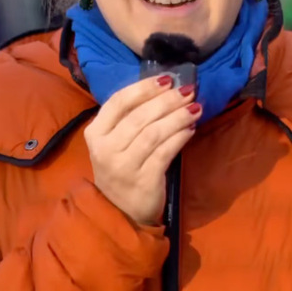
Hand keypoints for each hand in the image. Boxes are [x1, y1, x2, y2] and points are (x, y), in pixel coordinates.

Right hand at [84, 76, 202, 224]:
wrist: (122, 211)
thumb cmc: (124, 168)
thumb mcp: (116, 142)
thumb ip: (132, 118)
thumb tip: (167, 89)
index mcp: (95, 133)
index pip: (118, 102)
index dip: (144, 88)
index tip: (167, 79)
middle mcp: (105, 149)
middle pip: (139, 116)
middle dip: (168, 101)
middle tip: (189, 91)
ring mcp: (123, 167)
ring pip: (154, 133)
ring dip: (178, 117)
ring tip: (196, 108)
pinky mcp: (143, 180)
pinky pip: (165, 152)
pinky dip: (180, 137)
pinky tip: (191, 129)